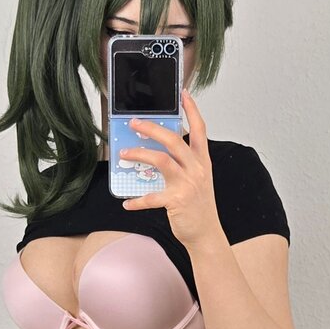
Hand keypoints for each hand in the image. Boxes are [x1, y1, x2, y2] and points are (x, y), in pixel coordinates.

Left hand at [119, 89, 223, 249]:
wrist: (206, 234)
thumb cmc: (198, 206)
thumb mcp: (196, 179)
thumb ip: (183, 163)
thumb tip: (155, 150)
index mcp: (202, 161)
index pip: (200, 129)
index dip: (192, 110)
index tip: (183, 94)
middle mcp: (197, 169)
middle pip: (174, 140)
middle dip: (152, 129)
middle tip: (134, 123)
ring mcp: (187, 184)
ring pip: (161, 160)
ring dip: (139, 155)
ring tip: (124, 154)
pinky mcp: (176, 201)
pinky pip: (151, 197)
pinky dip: (137, 200)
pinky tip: (127, 203)